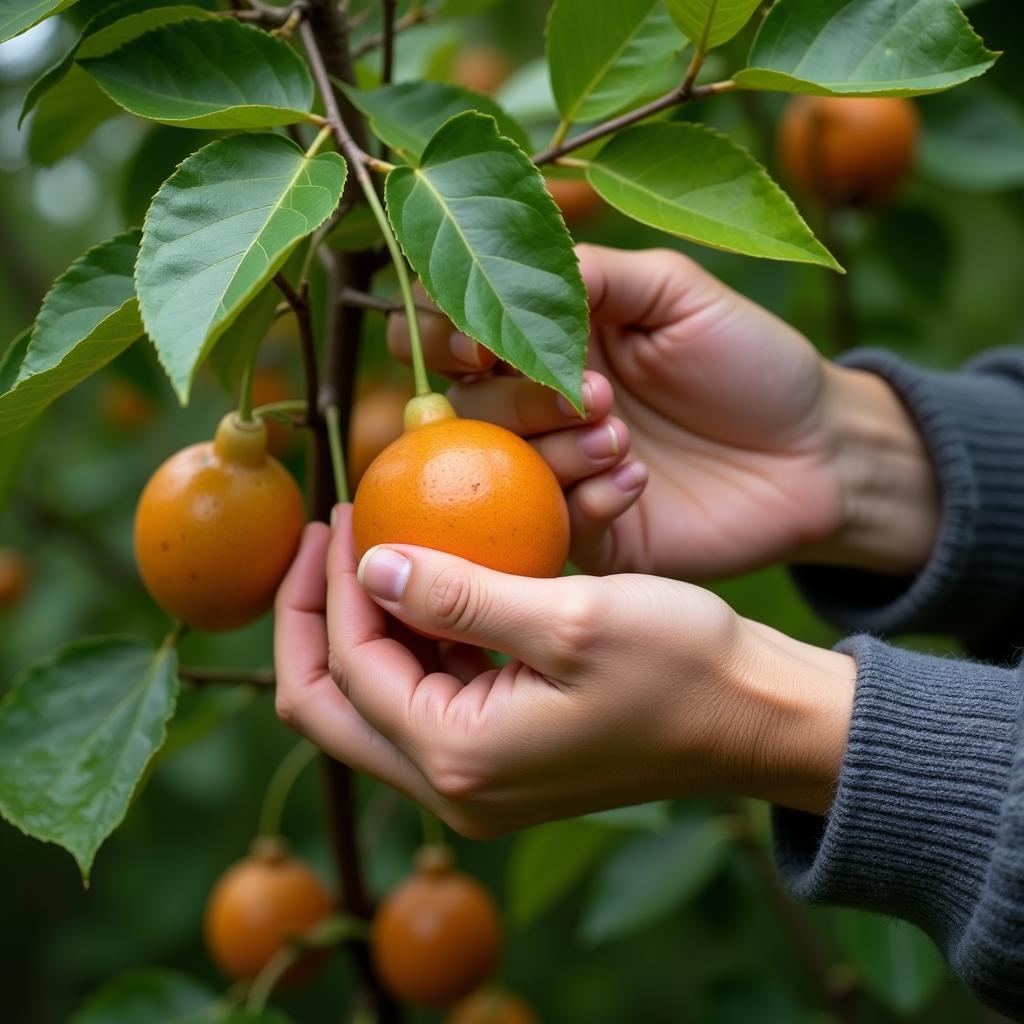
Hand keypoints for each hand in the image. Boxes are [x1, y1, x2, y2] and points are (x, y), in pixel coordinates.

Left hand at [274, 509, 854, 837]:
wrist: (760, 722)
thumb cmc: (685, 667)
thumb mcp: (571, 618)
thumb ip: (458, 595)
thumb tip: (368, 565)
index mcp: (460, 760)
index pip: (349, 665)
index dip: (333, 585)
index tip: (344, 512)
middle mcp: (454, 790)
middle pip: (330, 707)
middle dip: (313, 620)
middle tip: (324, 541)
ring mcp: (477, 784)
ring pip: (371, 706)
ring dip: (361, 628)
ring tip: (369, 549)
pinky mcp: (502, 762)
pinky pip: (422, 704)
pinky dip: (410, 645)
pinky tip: (428, 585)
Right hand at [388, 248, 938, 578]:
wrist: (817, 454)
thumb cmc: (751, 361)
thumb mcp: (676, 292)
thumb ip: (590, 274)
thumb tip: (501, 272)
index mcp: (550, 338)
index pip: (451, 332)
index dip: (444, 334)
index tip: (480, 344)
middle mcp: (540, 407)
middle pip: (464, 409)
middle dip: (516, 400)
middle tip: (594, 395)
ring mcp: (561, 475)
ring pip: (501, 470)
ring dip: (556, 451)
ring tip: (624, 438)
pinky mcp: (591, 534)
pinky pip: (553, 525)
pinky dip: (587, 500)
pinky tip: (639, 479)